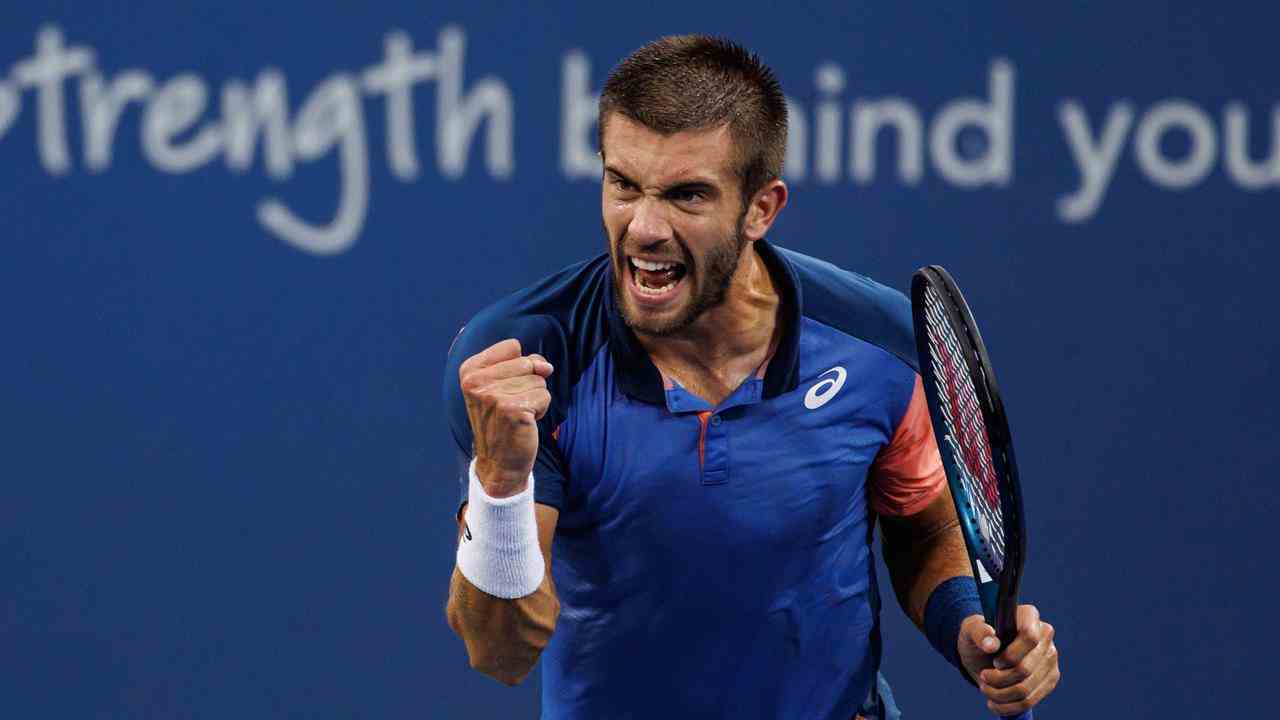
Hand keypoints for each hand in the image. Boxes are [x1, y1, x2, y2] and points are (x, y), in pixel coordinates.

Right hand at [458, 339, 553, 497]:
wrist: (498, 462)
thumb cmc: (503, 420)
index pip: (512, 347)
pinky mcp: (511, 410)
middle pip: (527, 362)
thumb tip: (546, 367)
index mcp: (469, 370)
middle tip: (512, 405)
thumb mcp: (503, 385)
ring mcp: (492, 396)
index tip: (505, 388)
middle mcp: (476, 382)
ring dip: (534, 399)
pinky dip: (541, 410)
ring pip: (538, 381)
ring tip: (517, 415)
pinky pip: (544, 397)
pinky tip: (524, 423)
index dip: (519, 366)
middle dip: (529, 384)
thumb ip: (524, 364)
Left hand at [958, 605, 1060, 714]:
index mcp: (1029, 616)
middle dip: (998, 679)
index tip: (995, 661)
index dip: (1010, 655)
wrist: (984, 653)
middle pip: (1025, 669)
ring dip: (1000, 694)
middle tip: (983, 676)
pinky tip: (994, 701)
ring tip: (985, 688)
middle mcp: (1045, 636)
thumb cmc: (978, 637)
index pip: (1029, 637)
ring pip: (1026, 688)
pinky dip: (1008, 706)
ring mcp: (1051, 658)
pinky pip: (1030, 701)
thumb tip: (991, 644)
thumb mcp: (970, 630)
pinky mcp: (1050, 678)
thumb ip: (979, 632)